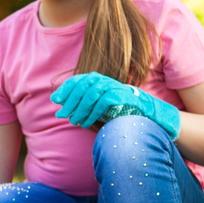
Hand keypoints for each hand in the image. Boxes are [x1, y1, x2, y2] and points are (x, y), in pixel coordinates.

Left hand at [51, 71, 180, 139]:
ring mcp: (115, 87)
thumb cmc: (120, 111)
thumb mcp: (99, 107)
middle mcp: (107, 81)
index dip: (66, 88)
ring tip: (74, 122)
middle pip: (83, 85)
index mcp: (100, 81)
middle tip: (62, 115)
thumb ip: (82, 106)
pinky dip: (93, 113)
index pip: (79, 79)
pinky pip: (104, 102)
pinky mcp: (123, 96)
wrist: (148, 114)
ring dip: (80, 109)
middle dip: (70, 100)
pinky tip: (86, 123)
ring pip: (92, 93)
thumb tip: (61, 111)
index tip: (55, 99)